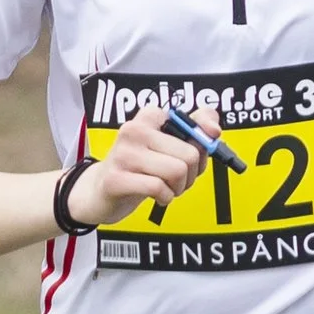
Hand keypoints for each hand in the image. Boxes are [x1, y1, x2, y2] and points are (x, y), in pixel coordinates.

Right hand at [65, 98, 216, 228]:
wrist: (99, 192)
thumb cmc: (139, 168)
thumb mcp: (168, 147)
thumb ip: (195, 132)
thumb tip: (213, 130)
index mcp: (149, 116)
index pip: (195, 122)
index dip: (204, 144)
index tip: (198, 153)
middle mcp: (134, 129)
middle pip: (190, 154)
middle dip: (191, 174)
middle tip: (176, 179)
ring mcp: (123, 154)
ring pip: (177, 171)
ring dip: (178, 188)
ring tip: (165, 188)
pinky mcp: (116, 179)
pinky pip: (158, 188)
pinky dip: (165, 197)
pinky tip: (156, 195)